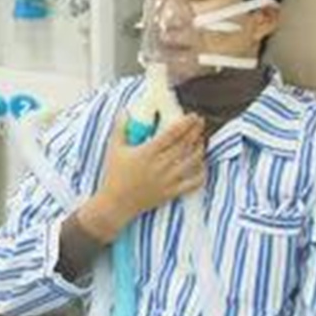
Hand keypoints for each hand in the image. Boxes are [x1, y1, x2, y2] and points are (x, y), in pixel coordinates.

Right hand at [77, 114, 204, 239]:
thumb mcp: (113, 149)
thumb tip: (125, 111)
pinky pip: (193, 183)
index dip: (185, 123)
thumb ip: (120, 128)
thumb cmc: (114, 176)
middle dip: (195, 131)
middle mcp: (160, 165)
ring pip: (192, 162)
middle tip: (200, 123)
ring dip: (199, 149)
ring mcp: (168, 180)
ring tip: (201, 141)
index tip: (193, 116)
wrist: (116, 204)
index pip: (172, 134)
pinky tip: (201, 165)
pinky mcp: (171, 192)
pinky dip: (201, 173)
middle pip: (185, 145)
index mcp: (148, 152)